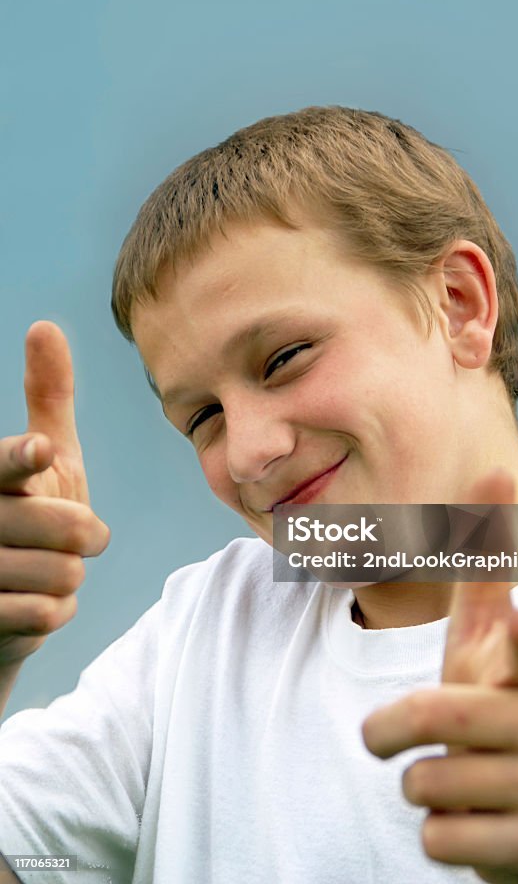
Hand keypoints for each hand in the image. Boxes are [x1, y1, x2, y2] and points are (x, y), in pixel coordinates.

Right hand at [0, 322, 109, 668]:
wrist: (0, 603)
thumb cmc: (29, 513)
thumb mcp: (45, 457)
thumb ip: (46, 397)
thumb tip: (44, 326)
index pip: (1, 465)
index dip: (22, 459)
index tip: (41, 450)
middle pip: (65, 527)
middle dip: (86, 534)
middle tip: (76, 536)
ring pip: (63, 574)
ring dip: (69, 577)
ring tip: (44, 570)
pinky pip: (48, 616)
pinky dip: (55, 612)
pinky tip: (33, 602)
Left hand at [362, 470, 517, 883]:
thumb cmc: (499, 707)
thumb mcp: (486, 640)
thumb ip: (484, 565)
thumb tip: (494, 468)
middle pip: (434, 716)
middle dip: (388, 730)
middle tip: (383, 736)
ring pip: (427, 783)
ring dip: (419, 785)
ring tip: (456, 781)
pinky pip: (438, 838)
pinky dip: (436, 834)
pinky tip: (472, 826)